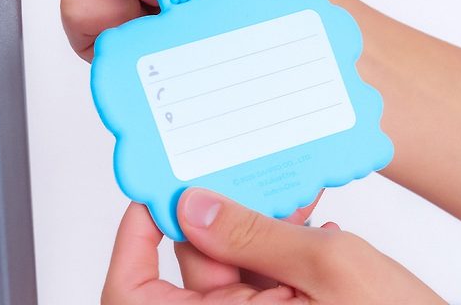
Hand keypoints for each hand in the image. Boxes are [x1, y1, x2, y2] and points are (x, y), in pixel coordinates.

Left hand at [101, 190, 445, 304]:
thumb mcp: (329, 272)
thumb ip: (257, 236)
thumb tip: (195, 206)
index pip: (133, 293)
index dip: (131, 242)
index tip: (150, 193)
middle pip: (193, 258)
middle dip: (214, 210)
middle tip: (233, 169)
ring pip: (232, 255)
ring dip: (256, 218)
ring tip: (282, 187)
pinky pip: (263, 265)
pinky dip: (278, 237)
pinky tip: (306, 213)